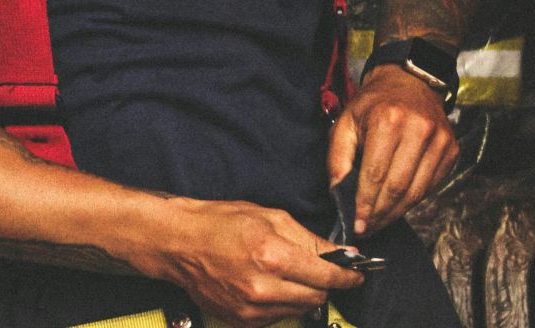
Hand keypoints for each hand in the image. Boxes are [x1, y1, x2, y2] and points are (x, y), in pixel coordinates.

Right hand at [147, 197, 363, 327]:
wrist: (179, 242)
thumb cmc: (219, 223)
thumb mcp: (269, 217)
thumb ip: (308, 239)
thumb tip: (340, 254)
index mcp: (273, 256)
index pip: (327, 275)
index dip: (347, 275)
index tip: (355, 274)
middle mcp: (263, 287)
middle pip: (317, 297)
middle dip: (323, 284)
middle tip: (314, 270)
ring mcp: (251, 308)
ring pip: (299, 309)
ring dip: (299, 294)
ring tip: (279, 273)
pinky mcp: (241, 319)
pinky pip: (276, 317)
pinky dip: (279, 303)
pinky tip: (264, 284)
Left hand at [327, 64, 458, 234]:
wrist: (410, 83)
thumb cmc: (373, 104)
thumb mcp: (346, 122)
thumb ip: (337, 157)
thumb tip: (338, 192)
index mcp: (388, 121)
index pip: (375, 174)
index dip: (365, 203)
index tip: (357, 223)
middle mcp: (418, 131)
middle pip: (398, 187)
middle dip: (380, 213)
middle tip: (367, 228)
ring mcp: (439, 141)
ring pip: (417, 191)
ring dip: (397, 212)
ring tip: (380, 221)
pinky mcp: (451, 150)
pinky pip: (431, 186)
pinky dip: (413, 200)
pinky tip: (398, 205)